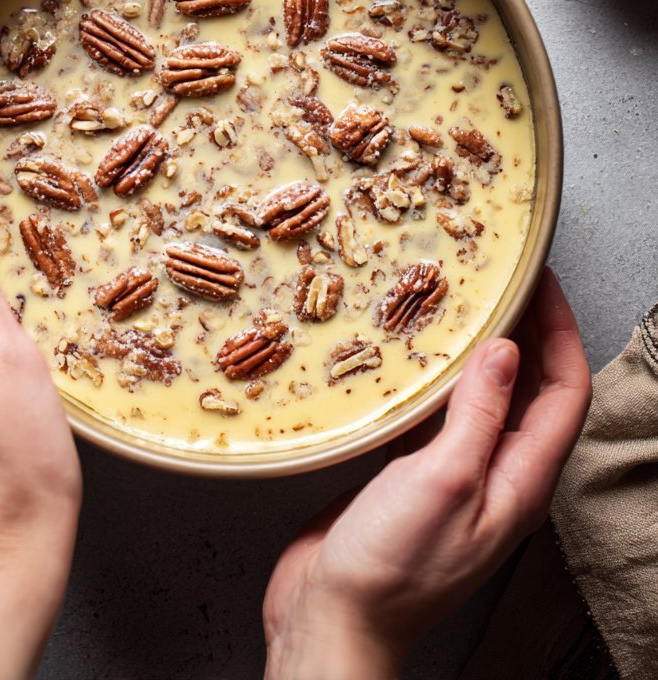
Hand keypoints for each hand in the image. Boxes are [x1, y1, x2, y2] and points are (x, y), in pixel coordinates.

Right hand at [263, 270, 591, 679]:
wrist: (332, 618)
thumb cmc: (393, 567)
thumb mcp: (446, 480)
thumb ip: (479, 413)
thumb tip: (507, 350)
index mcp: (521, 480)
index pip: (565, 391)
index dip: (561, 330)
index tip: (542, 281)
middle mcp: (496, 474)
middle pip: (529, 389)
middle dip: (524, 331)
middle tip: (499, 279)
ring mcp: (454, 475)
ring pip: (481, 397)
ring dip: (476, 349)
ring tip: (455, 301)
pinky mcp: (411, 474)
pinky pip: (436, 413)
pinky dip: (433, 376)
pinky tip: (408, 353)